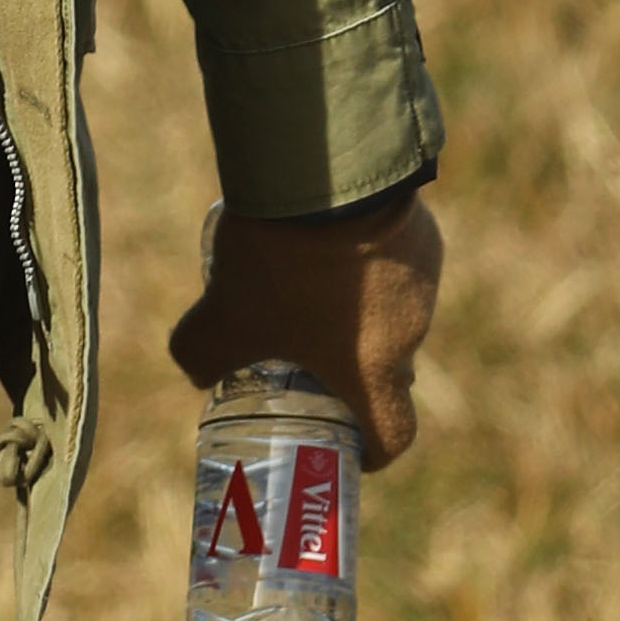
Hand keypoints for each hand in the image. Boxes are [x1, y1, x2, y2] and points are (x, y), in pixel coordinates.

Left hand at [167, 186, 443, 470]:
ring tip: (299, 277)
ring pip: (387, 307)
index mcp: (376, 370)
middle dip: (347, 364)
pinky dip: (359, 256)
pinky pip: (389, 256)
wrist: (326, 173)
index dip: (371, 447)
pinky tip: (318, 233)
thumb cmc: (282, 263)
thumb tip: (198, 369)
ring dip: (352, 304)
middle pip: (385, 365)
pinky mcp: (418, 227)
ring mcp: (422, 276)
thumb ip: (202, 356)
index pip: (393, 433)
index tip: (348, 440)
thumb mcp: (222, 317)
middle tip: (300, 347)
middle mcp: (411, 330)